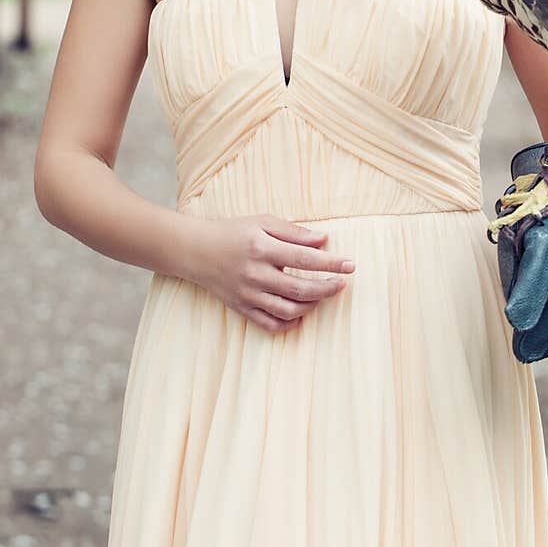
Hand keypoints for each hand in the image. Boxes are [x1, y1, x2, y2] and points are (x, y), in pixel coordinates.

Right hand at [185, 213, 355, 333]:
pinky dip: (290, 324)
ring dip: (311, 305)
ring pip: (288, 310)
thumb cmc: (233, 232)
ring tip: (322, 295)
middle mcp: (255, 274)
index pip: (304, 259)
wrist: (196, 251)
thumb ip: (293, 231)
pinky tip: (301, 314)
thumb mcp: (261, 221)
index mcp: (261, 248)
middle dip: (327, 288)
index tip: (351, 265)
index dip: (331, 263)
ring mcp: (248, 295)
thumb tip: (324, 239)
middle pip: (300, 288)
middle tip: (342, 284)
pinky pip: (270, 325)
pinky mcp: (242, 309)